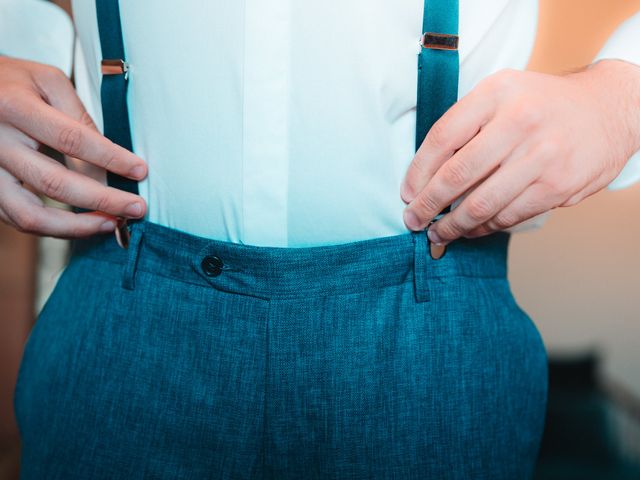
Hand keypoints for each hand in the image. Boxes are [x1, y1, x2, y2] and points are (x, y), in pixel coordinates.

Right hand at [0, 56, 146, 237]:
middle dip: (103, 200)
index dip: (110, 159)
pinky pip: (18, 220)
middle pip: (54, 183)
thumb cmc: (12, 82)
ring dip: (78, 227)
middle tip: (137, 208)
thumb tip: (108, 164)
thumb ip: (79, 118)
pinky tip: (84, 224)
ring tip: (112, 223)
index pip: (71, 139)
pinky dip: (55, 229)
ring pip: (31, 215)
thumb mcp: (48, 81)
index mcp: (14, 107)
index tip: (140, 171)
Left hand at [400, 59, 639, 244]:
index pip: (442, 138)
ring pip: (480, 204)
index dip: (417, 172)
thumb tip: (424, 176)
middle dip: (427, 205)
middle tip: (413, 220)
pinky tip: (471, 229)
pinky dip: (483, 228)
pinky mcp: (558, 185)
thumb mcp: (503, 95)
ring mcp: (541, 155)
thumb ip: (466, 125)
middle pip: (456, 175)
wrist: (610, 109)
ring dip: (452, 225)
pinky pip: (507, 216)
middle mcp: (519, 121)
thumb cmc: (542, 106)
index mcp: (496, 93)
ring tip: (438, 232)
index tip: (406, 193)